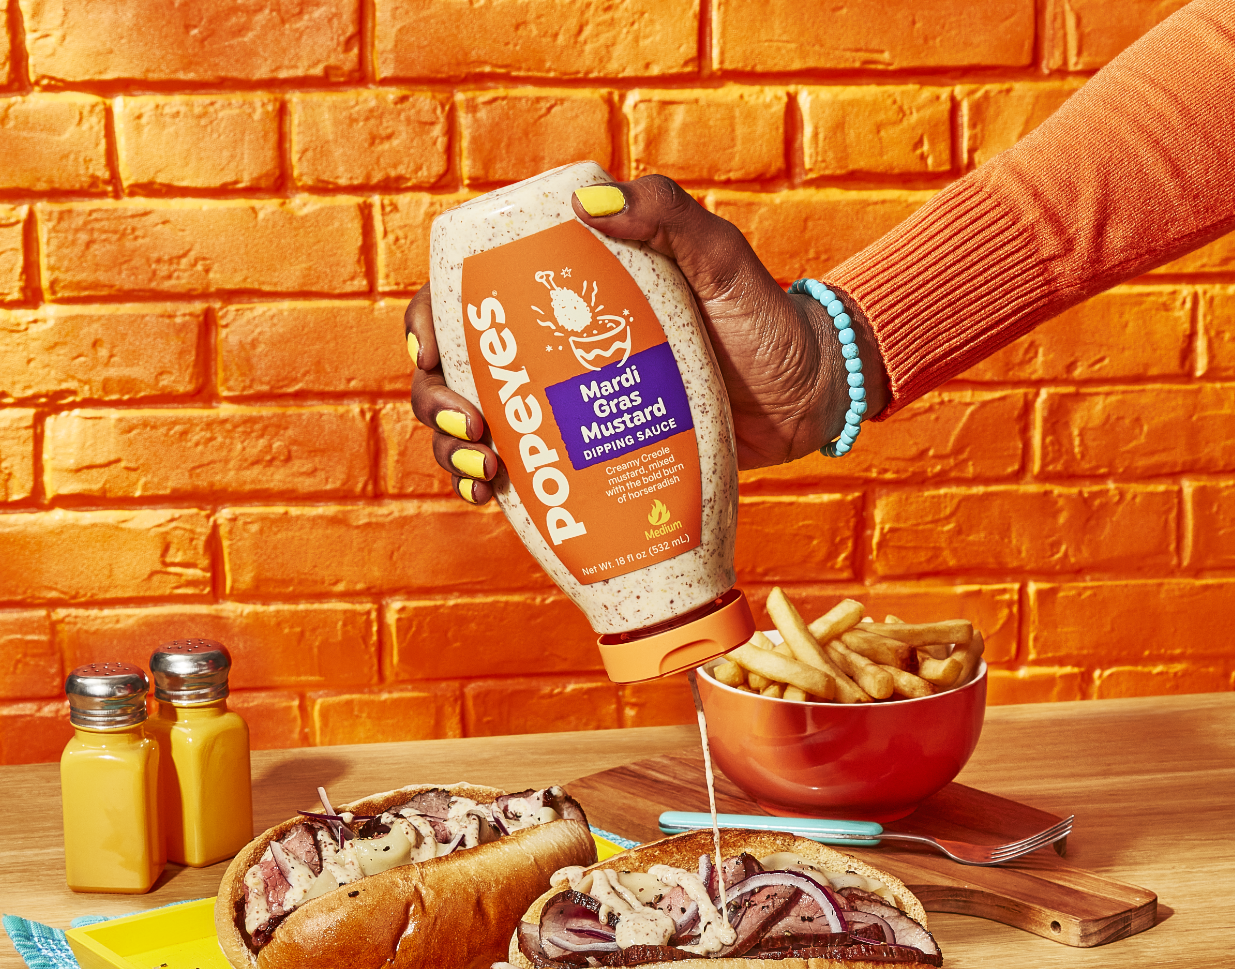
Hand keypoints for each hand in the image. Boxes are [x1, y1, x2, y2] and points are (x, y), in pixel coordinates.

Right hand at [405, 175, 889, 504]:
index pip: (470, 299)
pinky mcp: (590, 464)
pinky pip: (526, 479)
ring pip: (479, 430)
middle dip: (436, 401)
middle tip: (471, 426)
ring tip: (484, 469)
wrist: (805, 401)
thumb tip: (590, 205)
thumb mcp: (720, 260)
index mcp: (565, 295)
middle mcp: (553, 354)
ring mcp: (568, 413)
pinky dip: (494, 492)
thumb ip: (668, 217)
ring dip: (454, 452)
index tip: (432, 350)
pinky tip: (493, 498)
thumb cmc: (764, 321)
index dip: (429, 324)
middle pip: (457, 373)